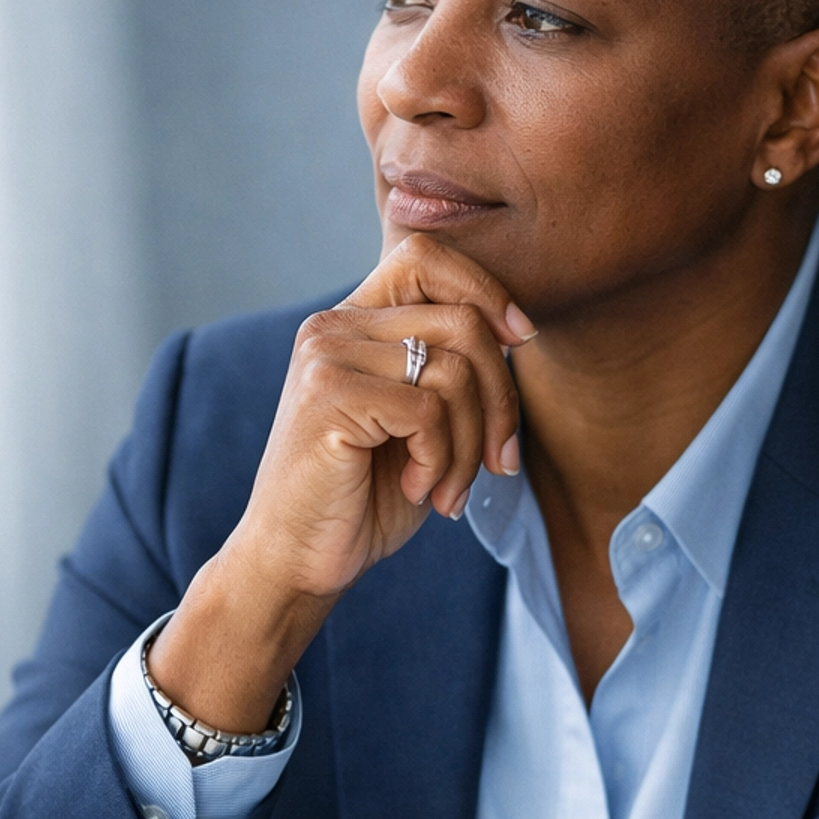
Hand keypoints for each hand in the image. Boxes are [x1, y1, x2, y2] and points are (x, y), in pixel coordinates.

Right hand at [147, 234, 535, 732]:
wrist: (296, 561)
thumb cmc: (364, 497)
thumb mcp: (420, 422)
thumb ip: (452, 367)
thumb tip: (518, 330)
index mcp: (352, 320)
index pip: (429, 257)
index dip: (488, 291)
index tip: (521, 341)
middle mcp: (332, 325)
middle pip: (462, 321)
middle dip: (502, 399)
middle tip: (499, 461)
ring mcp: (326, 357)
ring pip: (455, 371)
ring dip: (472, 444)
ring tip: (447, 487)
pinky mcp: (329, 397)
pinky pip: (430, 412)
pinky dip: (443, 461)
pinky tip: (420, 490)